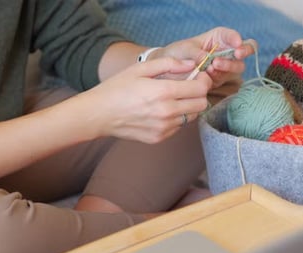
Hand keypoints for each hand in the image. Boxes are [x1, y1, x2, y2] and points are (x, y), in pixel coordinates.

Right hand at [80, 57, 211, 143]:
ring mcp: (163, 128)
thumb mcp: (141, 68)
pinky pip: (179, 127)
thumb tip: (191, 64)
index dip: (204, 80)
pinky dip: (176, 118)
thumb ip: (169, 64)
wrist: (98, 115)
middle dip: (199, 93)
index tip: (198, 75)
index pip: (200, 88)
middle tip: (188, 86)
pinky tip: (161, 110)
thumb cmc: (117, 88)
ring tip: (172, 99)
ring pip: (191, 117)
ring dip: (188, 106)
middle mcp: (166, 112)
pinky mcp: (159, 138)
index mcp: (163, 92)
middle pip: (201, 104)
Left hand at [152, 27, 256, 87]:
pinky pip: (225, 79)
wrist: (168, 71)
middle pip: (244, 51)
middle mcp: (225, 51)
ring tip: (213, 66)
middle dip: (242, 52)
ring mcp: (224, 66)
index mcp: (219, 38)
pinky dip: (218, 77)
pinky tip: (208, 75)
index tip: (236, 44)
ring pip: (237, 67)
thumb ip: (197, 53)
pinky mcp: (220, 79)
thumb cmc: (178, 53)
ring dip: (228, 66)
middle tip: (237, 54)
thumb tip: (207, 59)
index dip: (237, 39)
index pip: (233, 36)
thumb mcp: (185, 49)